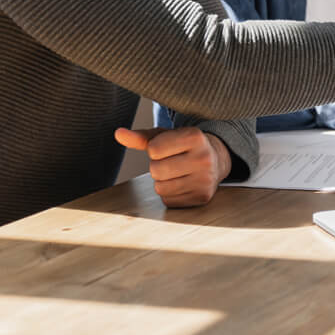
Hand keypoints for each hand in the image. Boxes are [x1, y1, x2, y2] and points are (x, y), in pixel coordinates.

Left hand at [114, 126, 231, 207]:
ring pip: (160, 187)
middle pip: (156, 170)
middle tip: (173, 161)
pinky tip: (183, 183)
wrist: (216, 160)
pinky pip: (169, 200)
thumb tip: (118, 133)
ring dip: (163, 181)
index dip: (155, 149)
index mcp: (195, 136)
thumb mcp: (166, 136)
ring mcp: (205, 179)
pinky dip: (171, 194)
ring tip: (178, 172)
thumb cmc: (185, 146)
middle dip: (158, 166)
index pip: (154, 148)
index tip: (169, 147)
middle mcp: (203, 157)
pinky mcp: (202, 196)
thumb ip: (142, 137)